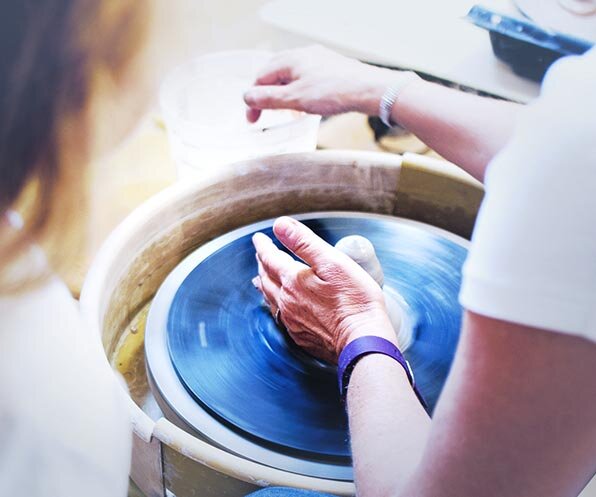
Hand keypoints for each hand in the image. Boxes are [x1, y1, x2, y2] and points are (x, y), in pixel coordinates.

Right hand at [243, 45, 416, 122]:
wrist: (369, 90)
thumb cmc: (333, 92)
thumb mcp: (295, 99)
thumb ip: (269, 99)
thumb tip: (247, 97)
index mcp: (290, 59)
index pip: (261, 77)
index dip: (253, 100)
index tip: (252, 121)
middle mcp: (303, 54)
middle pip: (275, 75)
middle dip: (267, 95)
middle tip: (264, 116)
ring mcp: (319, 60)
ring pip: (292, 77)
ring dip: (284, 95)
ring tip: (286, 113)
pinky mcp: (332, 68)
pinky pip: (308, 79)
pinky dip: (300, 92)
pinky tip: (307, 105)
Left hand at [252, 216, 396, 363]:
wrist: (362, 341)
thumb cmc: (354, 300)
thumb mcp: (332, 262)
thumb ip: (304, 242)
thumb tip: (280, 224)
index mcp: (293, 280)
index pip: (270, 258)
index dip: (263, 246)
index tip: (258, 238)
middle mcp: (287, 301)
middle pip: (267, 278)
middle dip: (262, 264)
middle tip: (260, 255)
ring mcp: (293, 321)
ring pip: (270, 298)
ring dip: (264, 284)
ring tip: (260, 279)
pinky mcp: (301, 336)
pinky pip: (280, 316)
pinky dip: (275, 305)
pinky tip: (279, 307)